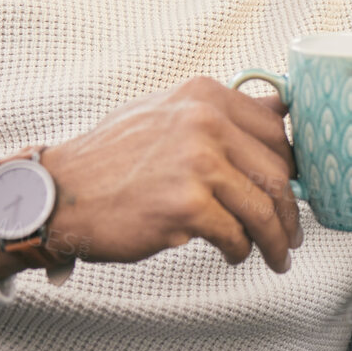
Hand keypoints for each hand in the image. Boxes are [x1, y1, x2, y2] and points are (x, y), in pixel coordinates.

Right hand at [0, 78, 301, 280]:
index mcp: (204, 96)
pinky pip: (237, 235)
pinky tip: (234, 254)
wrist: (59, 194)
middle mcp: (204, 122)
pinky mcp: (187, 205)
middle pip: (278, 170)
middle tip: (290, 230)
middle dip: (289, 208)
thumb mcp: (165, 114)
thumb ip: (216, 116)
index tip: (292, 186)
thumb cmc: (109, 160)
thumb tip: (277, 117)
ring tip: (276, 254)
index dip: (291, 164)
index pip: (276, 128)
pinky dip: (241, 250)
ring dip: (275, 238)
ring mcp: (197, 163)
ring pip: (265, 207)